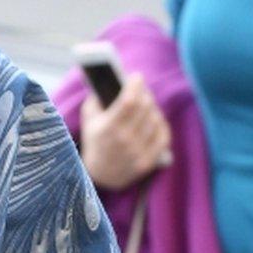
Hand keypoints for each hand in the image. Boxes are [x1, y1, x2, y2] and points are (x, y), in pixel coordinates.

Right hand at [80, 73, 171, 191]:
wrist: (99, 176)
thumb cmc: (95, 140)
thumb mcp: (89, 119)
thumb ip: (98, 97)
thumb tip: (116, 79)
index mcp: (107, 129)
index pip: (128, 101)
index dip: (135, 85)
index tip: (136, 76)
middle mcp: (124, 141)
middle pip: (144, 107)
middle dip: (144, 94)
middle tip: (141, 89)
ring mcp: (137, 153)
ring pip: (155, 118)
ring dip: (151, 108)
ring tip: (145, 105)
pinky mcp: (148, 162)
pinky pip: (163, 134)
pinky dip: (159, 124)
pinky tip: (153, 120)